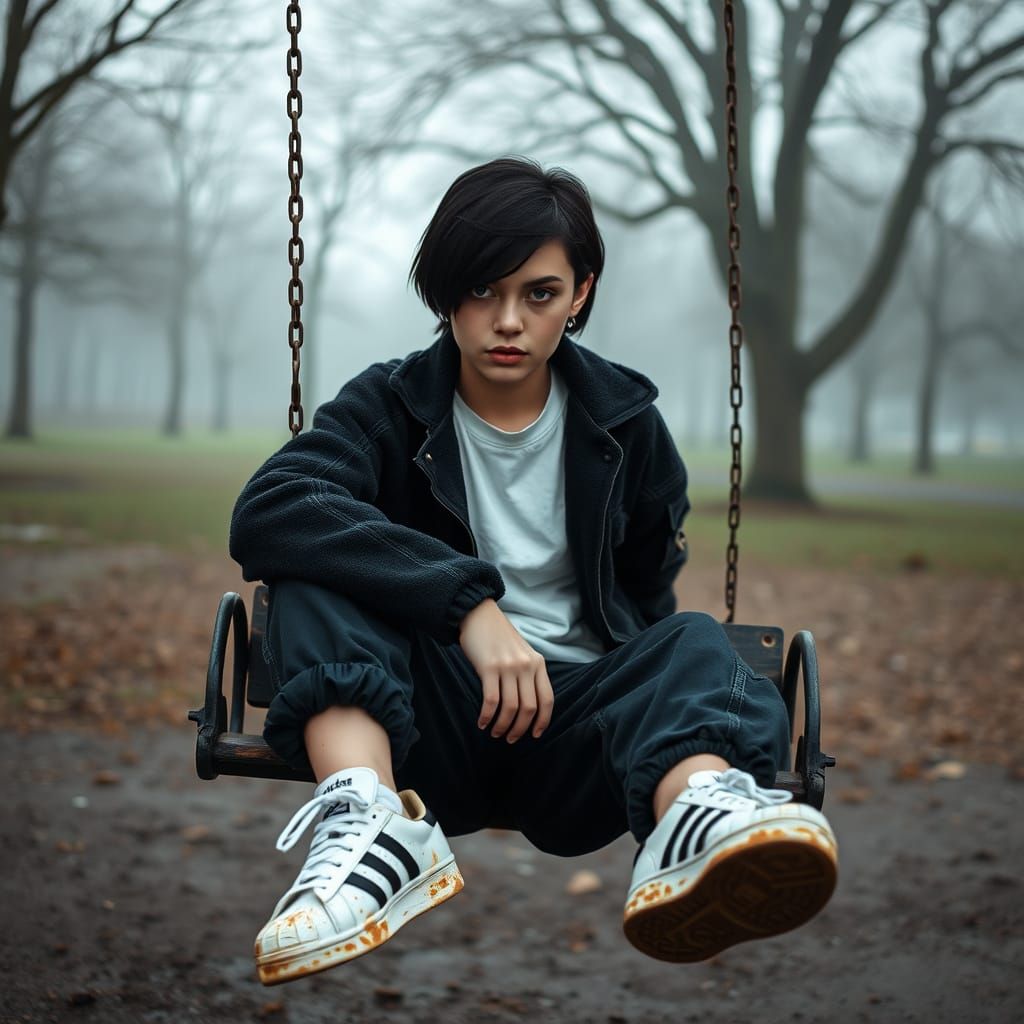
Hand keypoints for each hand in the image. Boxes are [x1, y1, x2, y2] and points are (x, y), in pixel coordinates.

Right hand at [458, 599, 553, 741]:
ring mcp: (508, 666)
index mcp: (538, 663)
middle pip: (529, 708)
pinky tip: (482, 722)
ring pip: (510, 708)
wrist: (478, 614)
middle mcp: (526, 665)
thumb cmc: (499, 637)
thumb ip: (528, 674)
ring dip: (503, 726)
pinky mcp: (489, 668)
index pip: (547, 699)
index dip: (543, 721)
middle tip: (511, 739)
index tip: (535, 734)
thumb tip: (528, 707)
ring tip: (495, 733)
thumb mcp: (522, 653)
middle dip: (520, 729)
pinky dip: (487, 716)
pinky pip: (491, 701)